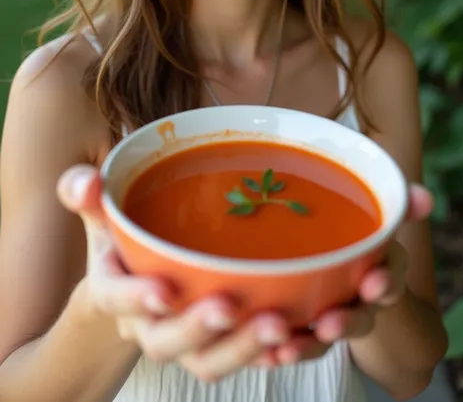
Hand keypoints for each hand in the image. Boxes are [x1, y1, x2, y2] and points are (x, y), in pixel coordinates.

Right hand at [57, 165, 291, 382]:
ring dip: (242, 347)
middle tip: (230, 306)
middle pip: (167, 342)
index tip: (163, 290)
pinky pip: (243, 361)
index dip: (136, 299)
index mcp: (116, 292)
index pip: (116, 299)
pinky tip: (299, 338)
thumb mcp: (106, 217)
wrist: (140, 289)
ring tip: (279, 324)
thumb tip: (83, 180)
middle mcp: (149, 327)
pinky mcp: (220, 346)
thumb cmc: (125, 245)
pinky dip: (270, 355)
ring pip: (208, 361)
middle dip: (198, 329)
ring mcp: (187, 343)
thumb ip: (92, 197)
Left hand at [253, 184, 433, 366]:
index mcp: (380, 270)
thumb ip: (397, 204)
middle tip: (328, 324)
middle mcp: (360, 300)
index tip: (374, 283)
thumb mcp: (373, 214)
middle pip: (359, 317)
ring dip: (308, 345)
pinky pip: (294, 346)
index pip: (389, 279)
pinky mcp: (302, 329)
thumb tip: (424, 197)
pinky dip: (281, 349)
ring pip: (324, 339)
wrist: (335, 263)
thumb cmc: (356, 231)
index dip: (385, 283)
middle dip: (346, 322)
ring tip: (286, 349)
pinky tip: (264, 354)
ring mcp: (332, 317)